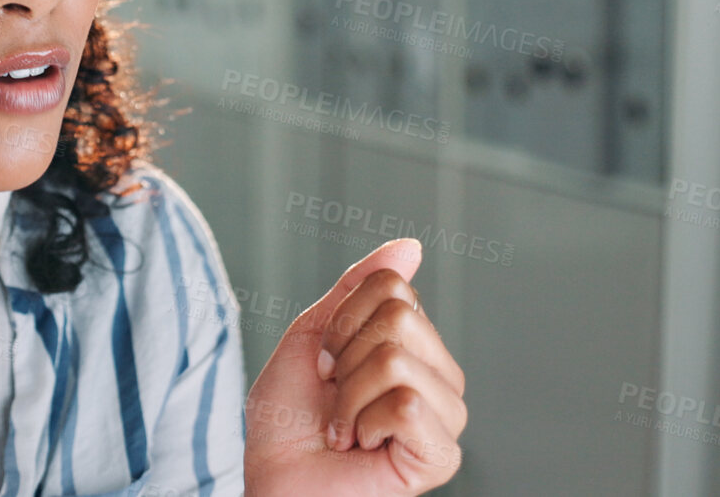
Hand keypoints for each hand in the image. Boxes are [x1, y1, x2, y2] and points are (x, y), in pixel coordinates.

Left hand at [244, 238, 466, 495]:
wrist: (274, 480)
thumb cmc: (288, 420)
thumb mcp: (312, 336)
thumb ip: (357, 288)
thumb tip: (409, 246)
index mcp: (413, 344)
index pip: (393, 287)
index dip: (340, 322)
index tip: (323, 364)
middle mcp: (438, 376)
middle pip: (400, 316)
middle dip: (344, 356)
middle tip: (335, 397)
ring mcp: (446, 416)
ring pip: (398, 359)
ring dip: (349, 396)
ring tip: (346, 427)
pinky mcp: (442, 454)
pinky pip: (406, 404)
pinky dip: (364, 423)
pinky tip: (362, 447)